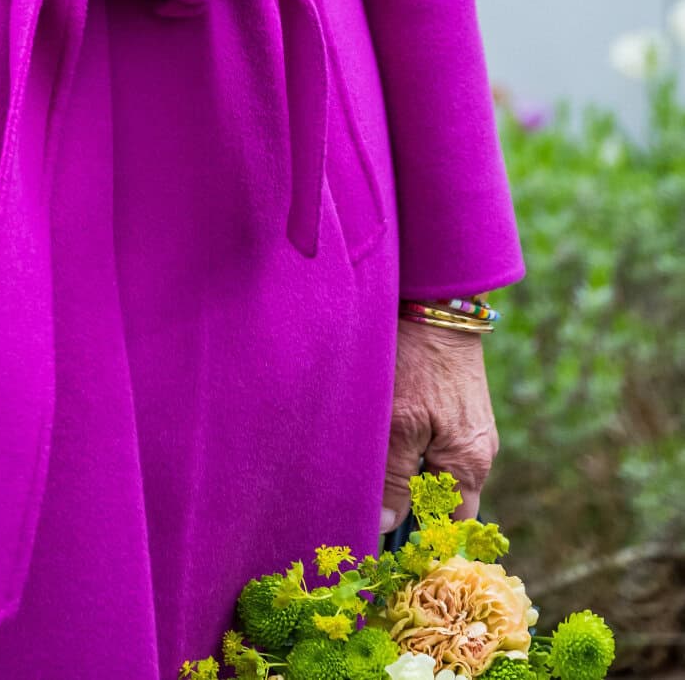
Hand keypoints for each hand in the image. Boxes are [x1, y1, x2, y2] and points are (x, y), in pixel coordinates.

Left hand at [381, 316, 499, 531]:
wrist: (438, 301)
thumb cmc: (417, 362)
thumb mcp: (398, 423)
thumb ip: (393, 478)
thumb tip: (386, 526)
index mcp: (469, 465)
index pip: (452, 529)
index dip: (422, 541)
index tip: (387, 545)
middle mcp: (478, 453)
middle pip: (445, 503)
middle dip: (411, 508)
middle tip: (369, 506)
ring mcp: (471, 429)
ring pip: (438, 472)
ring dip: (408, 476)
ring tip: (372, 470)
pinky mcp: (459, 408)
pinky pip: (437, 445)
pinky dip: (413, 450)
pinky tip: (386, 438)